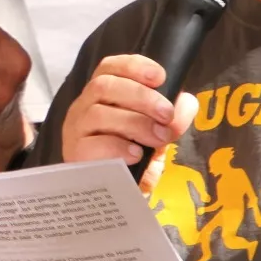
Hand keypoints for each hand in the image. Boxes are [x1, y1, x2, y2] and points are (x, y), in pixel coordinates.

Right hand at [61, 54, 196, 166]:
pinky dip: (118, 147)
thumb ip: (173, 117)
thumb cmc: (133, 155)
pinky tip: (136, 155)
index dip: (134, 66)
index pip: (110, 67)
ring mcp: (76, 130)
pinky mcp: (75, 154)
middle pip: (104, 86)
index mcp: (102, 94)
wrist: (117, 193)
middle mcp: (84, 106)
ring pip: (98, 114)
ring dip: (135, 123)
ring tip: (158, 138)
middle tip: (166, 114)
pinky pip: (93, 145)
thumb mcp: (157, 132)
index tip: (160, 76)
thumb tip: (185, 103)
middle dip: (141, 96)